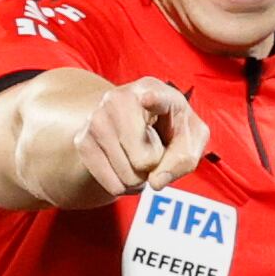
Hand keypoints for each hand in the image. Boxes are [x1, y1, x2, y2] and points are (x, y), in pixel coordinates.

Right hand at [76, 76, 208, 201]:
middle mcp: (119, 100)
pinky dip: (125, 185)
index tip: (147, 99)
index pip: (155, 97)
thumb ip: (184, 160)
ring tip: (139, 155)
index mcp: (152, 90)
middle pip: (143, 160)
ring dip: (140, 176)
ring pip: (127, 176)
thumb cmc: (172, 128)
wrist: (136, 123)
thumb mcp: (192, 139)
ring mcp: (96, 119)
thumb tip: (155, 182)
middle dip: (154, 165)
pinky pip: (113, 185)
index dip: (153, 100)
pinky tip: (126, 165)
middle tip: (153, 148)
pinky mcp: (82, 141)